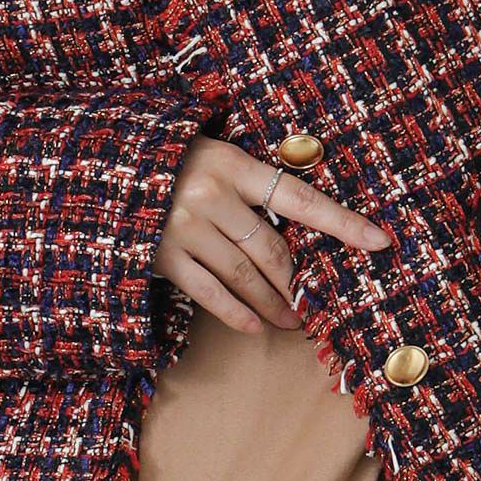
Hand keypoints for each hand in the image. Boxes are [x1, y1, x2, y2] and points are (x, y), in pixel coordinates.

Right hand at [150, 135, 391, 334]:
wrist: (101, 162)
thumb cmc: (170, 158)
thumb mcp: (213, 155)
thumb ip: (249, 185)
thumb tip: (297, 224)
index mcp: (233, 163)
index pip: (301, 198)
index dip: (343, 223)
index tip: (379, 242)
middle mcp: (212, 195)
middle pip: (272, 249)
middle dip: (298, 281)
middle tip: (316, 303)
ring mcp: (184, 227)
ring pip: (244, 276)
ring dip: (273, 304)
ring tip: (292, 320)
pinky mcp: (159, 254)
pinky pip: (208, 292)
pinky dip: (235, 313)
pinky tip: (254, 325)